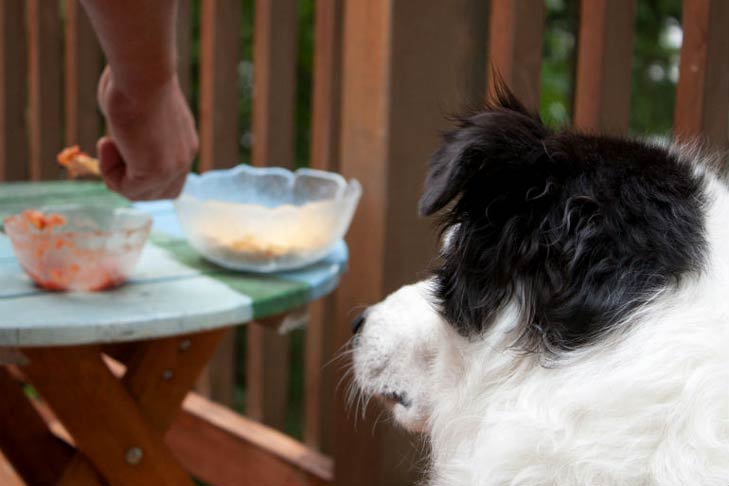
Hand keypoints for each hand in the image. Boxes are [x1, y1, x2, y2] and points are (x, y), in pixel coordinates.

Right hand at [96, 66, 197, 199]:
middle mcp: (184, 158)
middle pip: (161, 194)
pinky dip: (109, 171)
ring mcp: (173, 167)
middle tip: (110, 150)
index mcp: (184, 143)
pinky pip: (126, 189)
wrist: (141, 73)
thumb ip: (136, 132)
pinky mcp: (154, 172)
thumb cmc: (134, 79)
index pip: (170, 178)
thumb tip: (120, 139)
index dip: (141, 171)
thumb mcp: (138, 109)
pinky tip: (106, 142)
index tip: (121, 145)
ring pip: (143, 195)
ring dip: (117, 176)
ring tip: (108, 143)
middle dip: (130, 180)